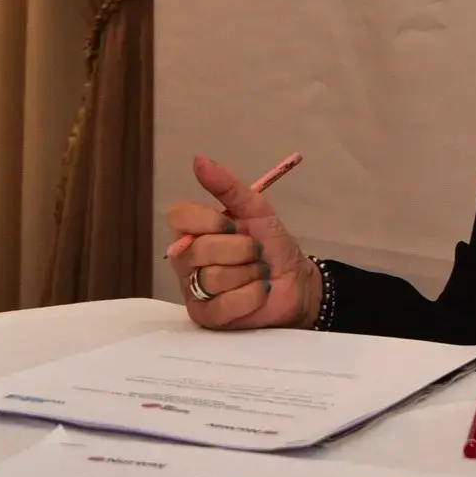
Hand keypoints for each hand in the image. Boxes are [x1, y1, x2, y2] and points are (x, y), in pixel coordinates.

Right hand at [165, 153, 315, 330]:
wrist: (297, 282)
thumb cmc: (272, 245)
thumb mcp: (256, 210)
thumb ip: (228, 186)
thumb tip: (199, 159)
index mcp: (193, 230)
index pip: (178, 216)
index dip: (208, 220)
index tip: (233, 224)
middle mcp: (186, 260)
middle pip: (198, 249)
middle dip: (240, 249)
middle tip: (256, 252)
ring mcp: (193, 290)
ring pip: (213, 277)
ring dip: (250, 274)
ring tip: (259, 274)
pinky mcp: (206, 317)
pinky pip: (222, 305)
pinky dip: (251, 296)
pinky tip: (260, 293)